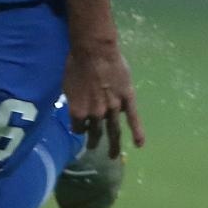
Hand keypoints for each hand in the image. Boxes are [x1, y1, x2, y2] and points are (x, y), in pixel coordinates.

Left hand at [63, 33, 144, 157]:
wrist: (94, 52)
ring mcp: (113, 108)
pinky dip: (138, 132)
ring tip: (112, 156)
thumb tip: (77, 109)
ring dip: (113, 145)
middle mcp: (96, 114)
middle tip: (93, 148)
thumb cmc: (75, 65)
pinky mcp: (128, 100)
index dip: (79, 128)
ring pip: (114, 130)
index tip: (80, 129)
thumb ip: (74, 101)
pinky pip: (134, 119)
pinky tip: (139, 144)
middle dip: (94, 141)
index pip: (78, 127)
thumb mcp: (67, 86)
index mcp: (78, 111)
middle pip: (96, 132)